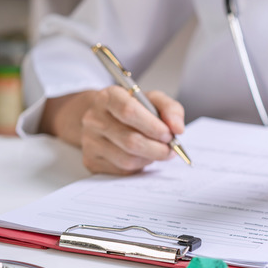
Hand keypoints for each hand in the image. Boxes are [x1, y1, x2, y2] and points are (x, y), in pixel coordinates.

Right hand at [42, 87, 184, 174]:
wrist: (104, 117)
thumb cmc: (132, 108)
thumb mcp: (153, 100)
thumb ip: (170, 109)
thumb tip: (177, 128)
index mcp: (109, 97)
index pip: (129, 112)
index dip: (153, 126)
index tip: (170, 133)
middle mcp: (94, 119)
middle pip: (130, 140)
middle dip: (158, 148)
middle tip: (171, 147)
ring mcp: (89, 141)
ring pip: (127, 159)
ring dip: (150, 158)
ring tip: (158, 150)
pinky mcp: (91, 160)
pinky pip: (122, 170)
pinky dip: (139, 165)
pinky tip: (143, 155)